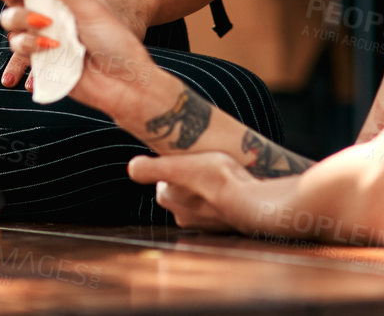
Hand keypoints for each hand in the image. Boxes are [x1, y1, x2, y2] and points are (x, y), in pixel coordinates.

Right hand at [0, 0, 157, 116]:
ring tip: (48, 31)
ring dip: (23, 24)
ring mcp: (42, 41)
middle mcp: (47, 18)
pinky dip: (29, 49)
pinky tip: (49, 49)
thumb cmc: (116, 41)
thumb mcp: (91, 9)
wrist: (125, 81)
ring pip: (12, 28)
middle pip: (12, 2)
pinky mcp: (41, 63)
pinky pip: (21, 55)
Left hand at [126, 152, 251, 230]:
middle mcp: (183, 216)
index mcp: (169, 200)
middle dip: (189, 180)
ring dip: (207, 189)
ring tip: (220, 175)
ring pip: (200, 200)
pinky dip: (222, 199)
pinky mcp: (225, 224)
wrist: (251, 203)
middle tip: (204, 165)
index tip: (186, 159)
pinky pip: (219, 207)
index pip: (163, 181)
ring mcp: (205, 223)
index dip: (173, 168)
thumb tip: (131, 168)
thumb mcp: (178, 166)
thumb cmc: (215, 180)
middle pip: (180, 191)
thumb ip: (151, 168)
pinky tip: (232, 188)